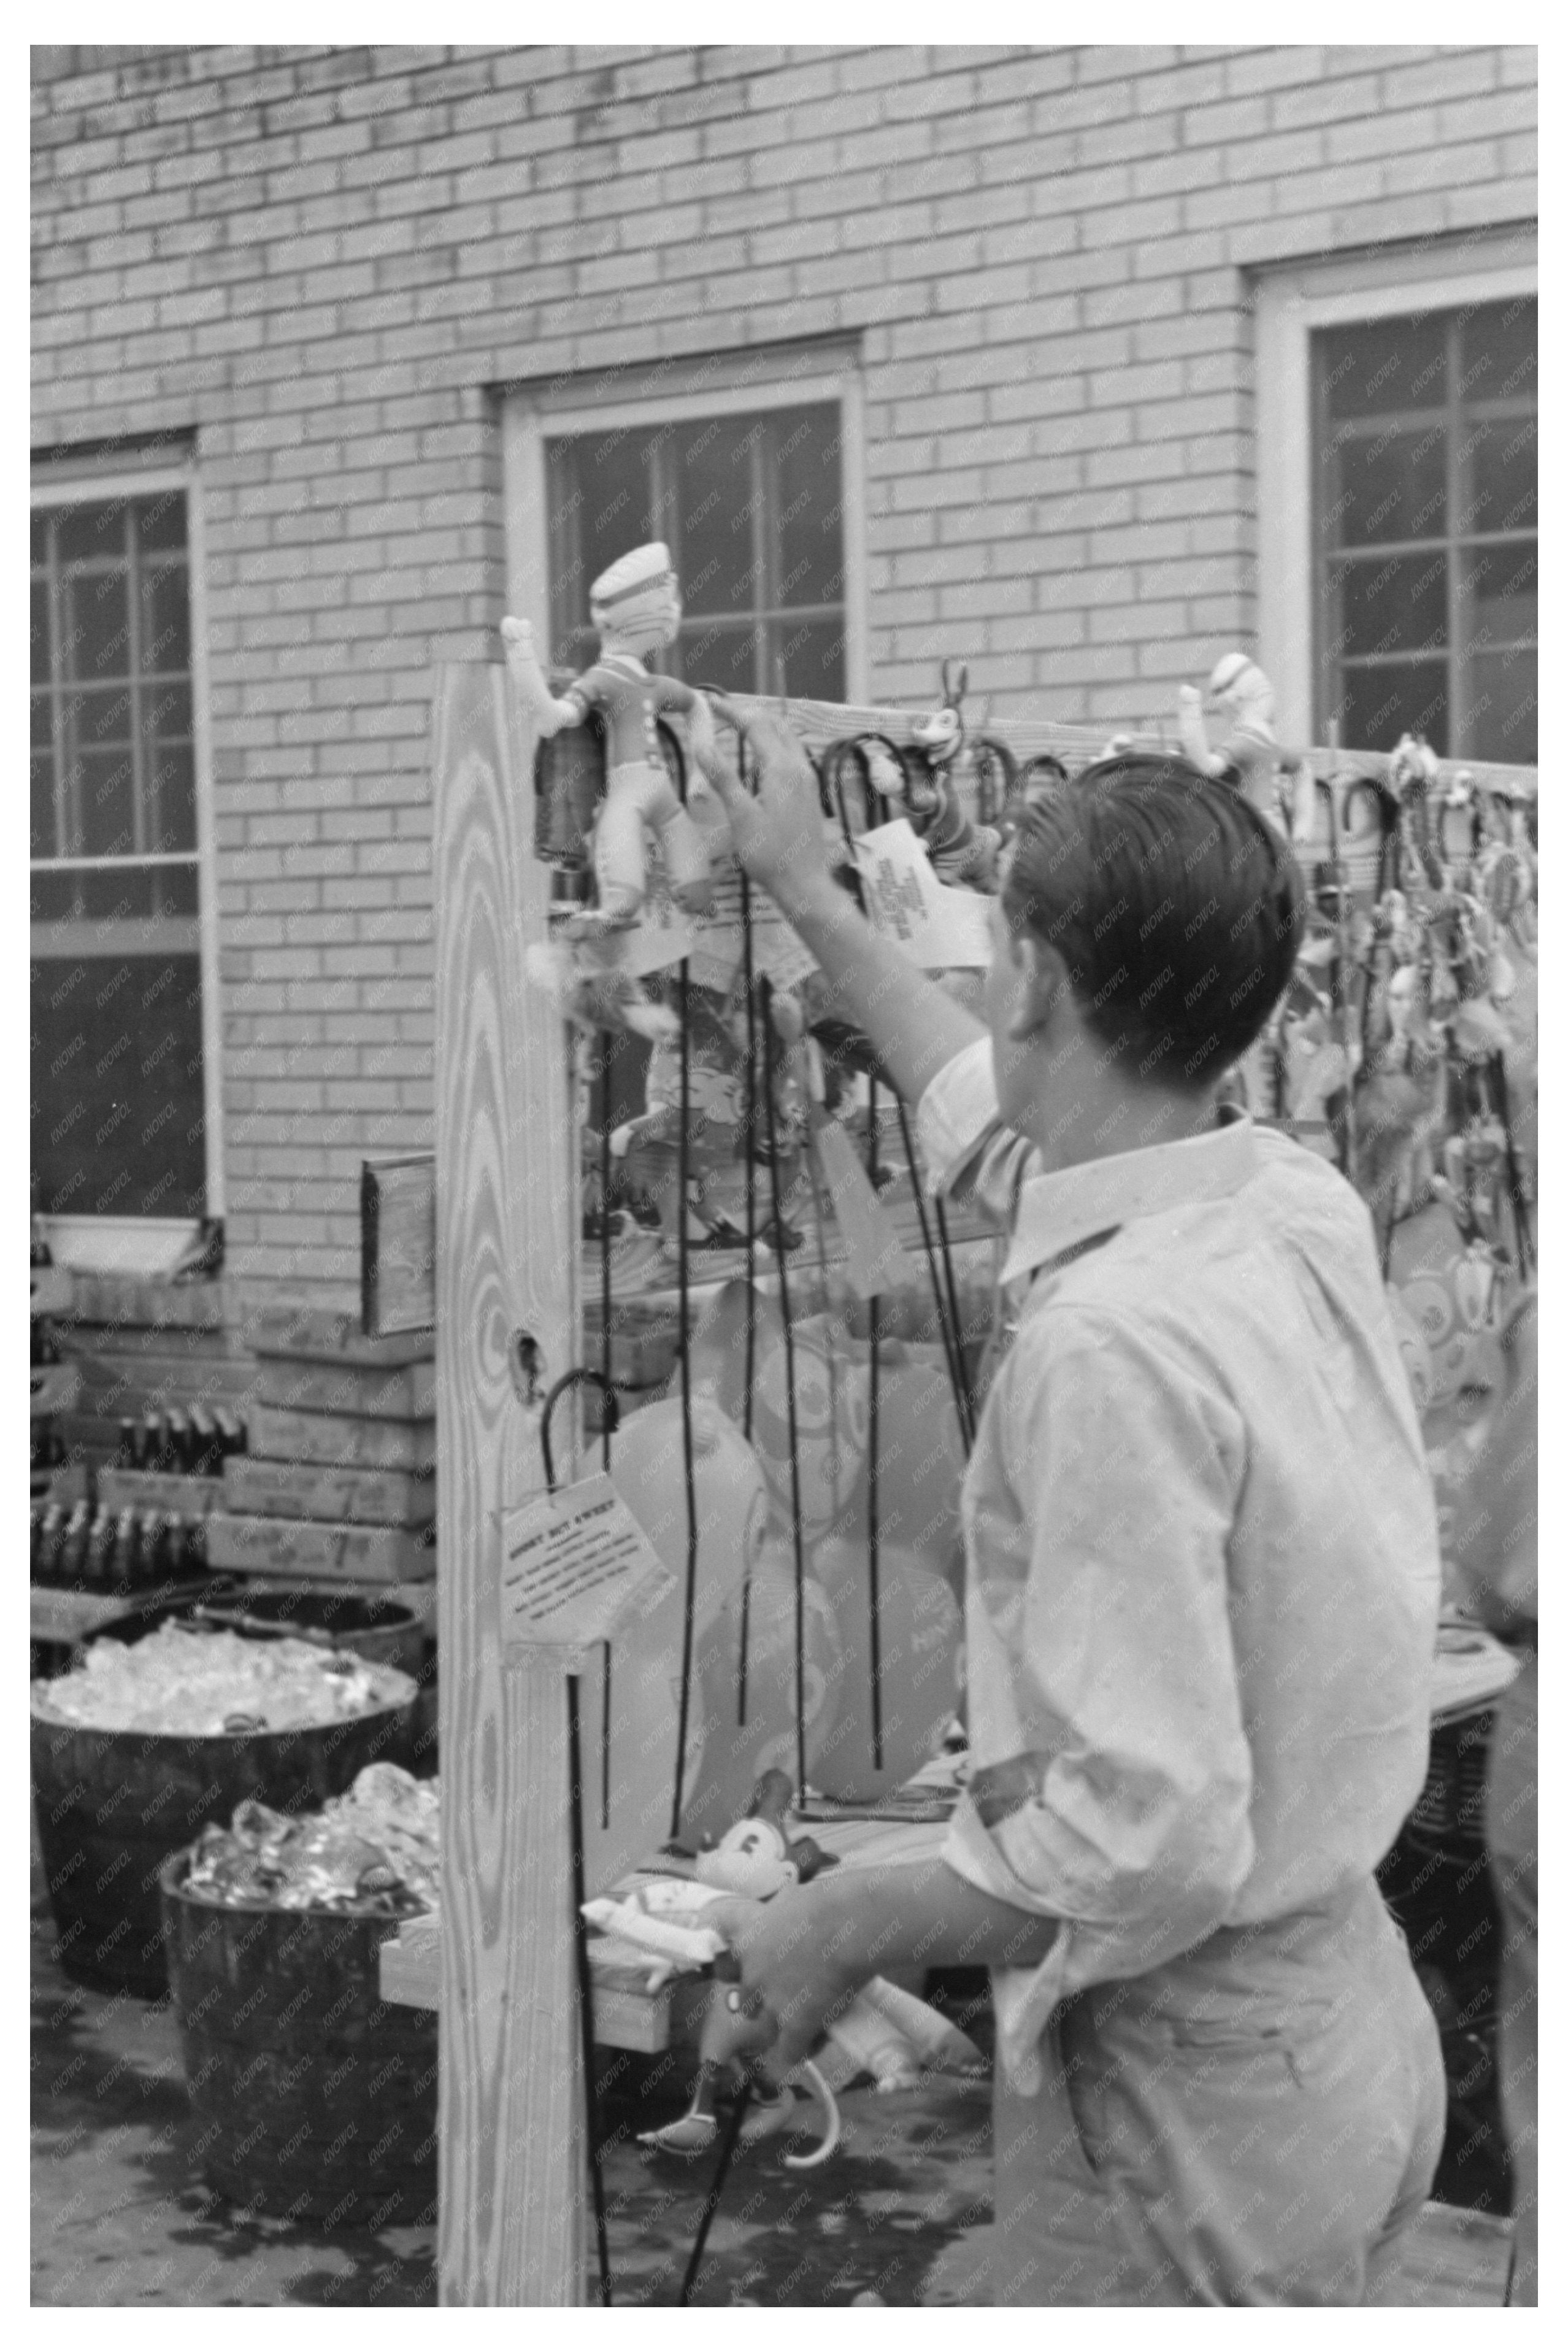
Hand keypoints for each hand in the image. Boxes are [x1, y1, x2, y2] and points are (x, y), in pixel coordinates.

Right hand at [689, 703, 835, 919]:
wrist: (804, 884)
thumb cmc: (770, 855)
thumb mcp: (741, 817)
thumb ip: (723, 778)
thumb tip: (704, 745)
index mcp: (781, 769)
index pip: (756, 725)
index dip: (732, 710)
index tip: (711, 702)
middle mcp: (799, 768)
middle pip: (776, 725)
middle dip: (749, 714)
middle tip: (723, 712)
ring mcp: (808, 780)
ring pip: (788, 739)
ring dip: (764, 727)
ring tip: (739, 728)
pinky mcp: (810, 793)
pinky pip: (793, 755)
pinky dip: (775, 744)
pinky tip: (762, 758)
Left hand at [698, 1879, 856, 2083]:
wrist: (854, 1923)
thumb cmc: (830, 1901)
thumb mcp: (791, 1901)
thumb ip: (779, 1917)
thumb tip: (786, 1912)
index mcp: (747, 1942)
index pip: (728, 1968)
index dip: (746, 1973)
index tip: (761, 1975)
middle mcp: (751, 1975)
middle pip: (746, 2002)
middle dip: (764, 2002)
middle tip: (790, 1997)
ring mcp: (771, 2003)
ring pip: (764, 2030)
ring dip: (781, 2028)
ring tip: (806, 2023)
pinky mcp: (796, 2025)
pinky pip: (789, 2053)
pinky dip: (801, 2050)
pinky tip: (815, 2044)